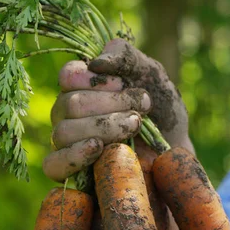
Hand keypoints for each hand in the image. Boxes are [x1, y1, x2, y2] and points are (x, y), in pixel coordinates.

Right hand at [43, 38, 192, 181]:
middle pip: (69, 104)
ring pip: (64, 132)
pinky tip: (98, 148)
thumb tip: (96, 62)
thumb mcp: (150, 74)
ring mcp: (64, 143)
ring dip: (103, 127)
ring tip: (134, 127)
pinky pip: (53, 164)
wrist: (175, 152)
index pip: (68, 76)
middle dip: (110, 105)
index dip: (96, 80)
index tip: (124, 84)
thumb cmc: (161, 111)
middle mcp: (66, 113)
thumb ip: (125, 56)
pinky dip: (74, 155)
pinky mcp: (67, 172)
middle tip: (140, 111)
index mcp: (79, 86)